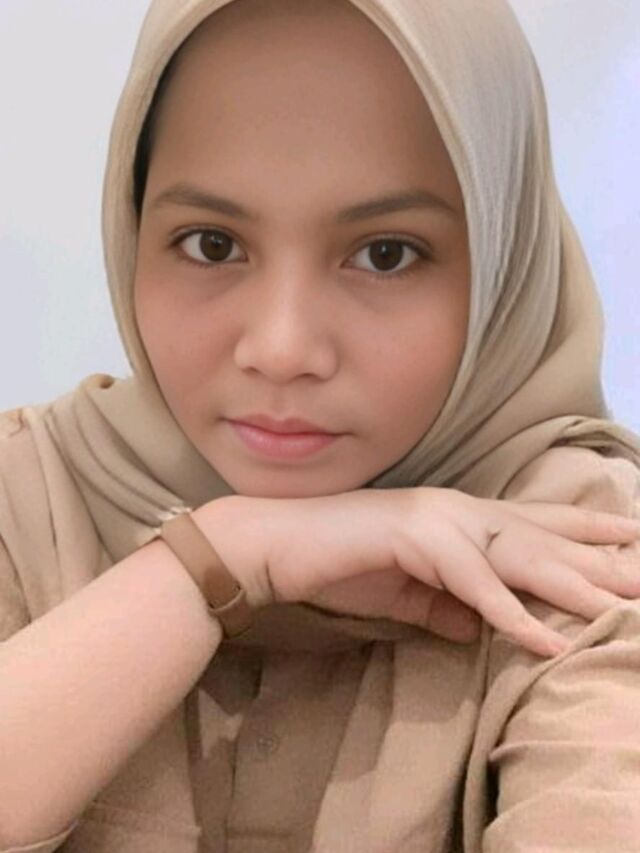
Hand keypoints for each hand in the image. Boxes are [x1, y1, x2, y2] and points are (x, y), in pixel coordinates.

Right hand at [195, 488, 639, 656]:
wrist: (278, 544)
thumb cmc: (338, 563)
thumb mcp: (406, 593)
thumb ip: (446, 607)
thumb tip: (481, 630)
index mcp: (457, 518)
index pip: (533, 522)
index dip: (584, 528)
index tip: (630, 537)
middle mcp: (457, 510)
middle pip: (542, 536)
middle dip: (598, 556)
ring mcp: (437, 521)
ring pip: (520, 554)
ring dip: (573, 582)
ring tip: (622, 604)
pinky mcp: (414, 541)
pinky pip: (472, 584)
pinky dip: (510, 612)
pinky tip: (545, 640)